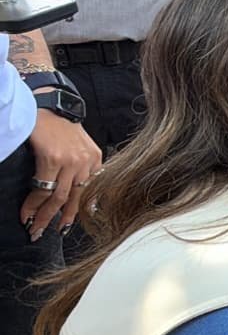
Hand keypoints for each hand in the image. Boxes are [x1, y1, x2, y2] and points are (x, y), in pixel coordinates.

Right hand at [21, 111, 101, 241]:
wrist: (48, 102)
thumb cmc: (59, 125)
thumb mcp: (79, 145)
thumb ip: (81, 168)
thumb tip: (80, 194)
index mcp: (95, 159)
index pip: (87, 192)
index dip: (74, 212)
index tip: (64, 226)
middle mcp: (86, 161)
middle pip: (73, 199)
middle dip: (58, 219)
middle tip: (44, 233)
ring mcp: (70, 160)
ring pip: (58, 197)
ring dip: (43, 216)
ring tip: (34, 228)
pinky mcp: (53, 158)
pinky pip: (43, 188)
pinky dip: (32, 204)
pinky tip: (26, 213)